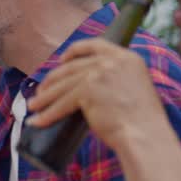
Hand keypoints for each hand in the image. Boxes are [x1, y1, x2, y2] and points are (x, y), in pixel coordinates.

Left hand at [25, 38, 168, 150]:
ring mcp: (99, 74)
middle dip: (52, 80)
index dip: (73, 51)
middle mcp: (112, 61)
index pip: (94, 45)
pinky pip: (62, 103)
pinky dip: (48, 113)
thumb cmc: (143, 121)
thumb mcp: (134, 88)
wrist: (146, 136)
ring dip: (45, 98)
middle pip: (72, 67)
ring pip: (63, 86)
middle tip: (41, 91)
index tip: (62, 60)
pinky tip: (38, 121)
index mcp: (128, 57)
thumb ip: (115, 79)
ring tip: (34, 106)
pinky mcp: (87, 90)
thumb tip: (88, 86)